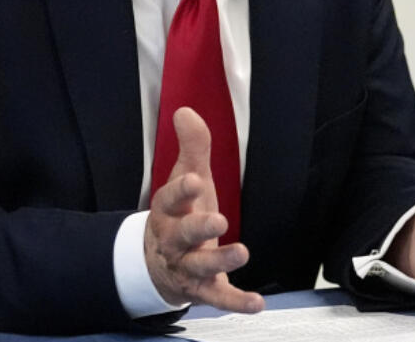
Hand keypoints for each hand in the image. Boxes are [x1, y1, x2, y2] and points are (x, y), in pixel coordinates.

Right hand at [144, 107, 264, 312]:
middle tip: (218, 220)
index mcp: (168, 211)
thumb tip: (185, 111)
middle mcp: (174, 241)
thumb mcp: (187, 178)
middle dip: (198, 228)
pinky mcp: (204, 289)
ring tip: (242, 251)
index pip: (170, 199)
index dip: (181, 190)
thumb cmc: (180, 214)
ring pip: (200, 267)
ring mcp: (188, 268)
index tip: (195, 180)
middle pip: (183, 235)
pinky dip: (236, 302)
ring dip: (220, 260)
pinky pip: (219, 298)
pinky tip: (257, 303)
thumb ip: (191, 146)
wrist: (157, 264)